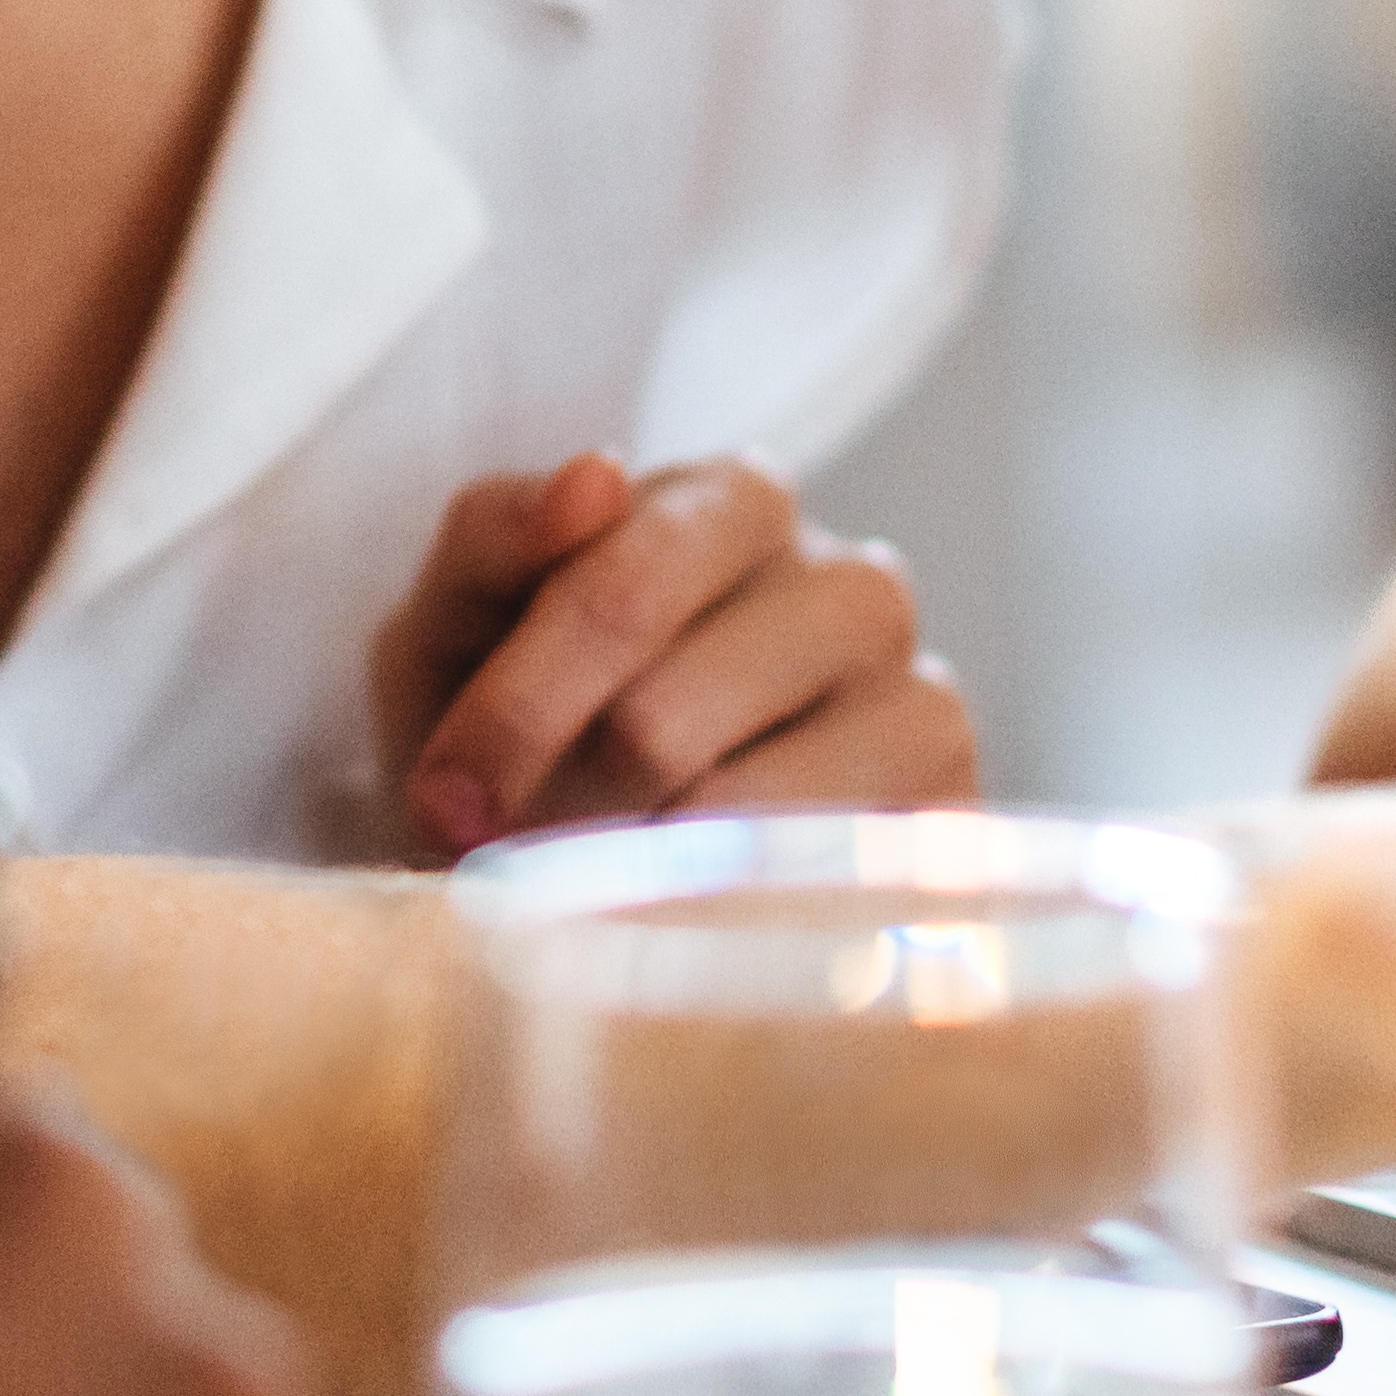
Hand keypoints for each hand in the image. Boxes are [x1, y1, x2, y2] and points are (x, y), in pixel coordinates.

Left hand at [369, 451, 971, 860]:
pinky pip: (819, 892)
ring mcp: (919, 704)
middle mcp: (853, 585)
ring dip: (629, 871)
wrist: (590, 863)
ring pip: (740, 817)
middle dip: (558, 806)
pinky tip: (682, 916)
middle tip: (503, 861)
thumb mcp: (462, 619)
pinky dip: (723, 918)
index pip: (620, 590)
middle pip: (667, 719)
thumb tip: (594, 476)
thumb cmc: (527, 722)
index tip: (443, 799)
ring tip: (587, 887)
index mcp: (736, 502)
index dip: (515, 709)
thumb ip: (499, 533)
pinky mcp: (951, 829)